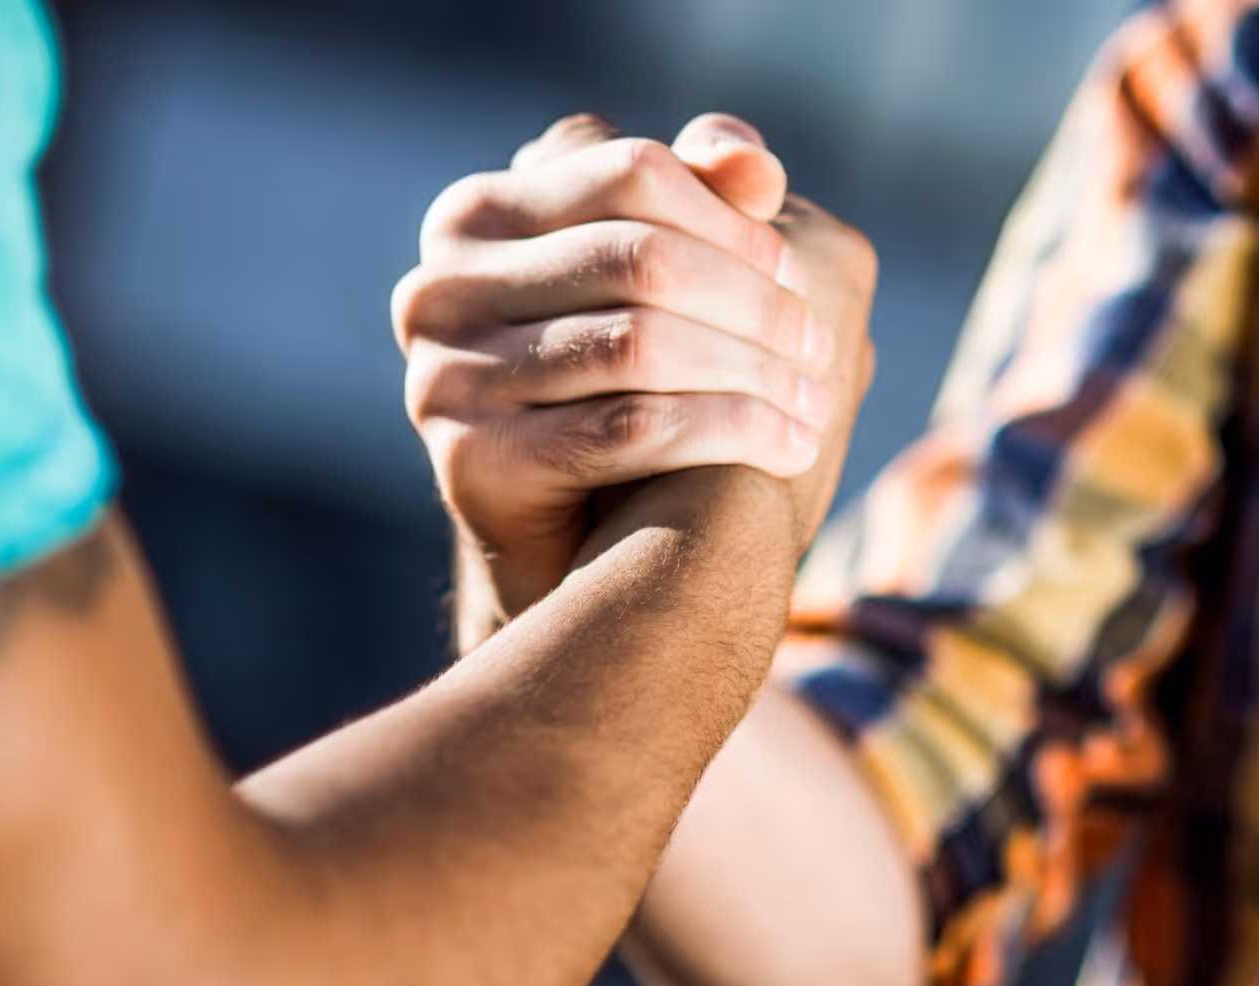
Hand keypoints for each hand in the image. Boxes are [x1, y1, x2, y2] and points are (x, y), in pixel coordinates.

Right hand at [395, 113, 876, 623]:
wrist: (572, 546)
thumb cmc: (627, 393)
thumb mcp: (660, 281)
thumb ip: (703, 202)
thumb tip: (755, 165)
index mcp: (478, 214)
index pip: (631, 172)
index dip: (731, 222)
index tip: (797, 274)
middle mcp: (439, 287)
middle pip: (640, 258)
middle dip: (752, 302)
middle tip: (819, 347)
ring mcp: (442, 376)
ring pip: (639, 345)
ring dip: (754, 374)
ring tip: (814, 403)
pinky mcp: (470, 462)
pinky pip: (629, 428)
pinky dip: (728, 433)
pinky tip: (788, 449)